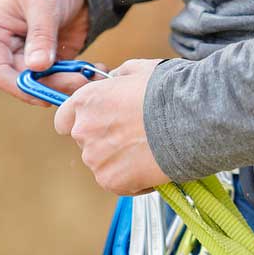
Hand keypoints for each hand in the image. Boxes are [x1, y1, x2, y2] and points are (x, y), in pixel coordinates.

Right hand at [0, 0, 89, 102]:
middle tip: (81, 80)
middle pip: (24, 82)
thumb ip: (41, 34)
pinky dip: (78, 78)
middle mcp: (4, 51)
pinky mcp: (49, 65)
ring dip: (69, 84)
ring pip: (44, 85)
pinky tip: (96, 69)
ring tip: (92, 74)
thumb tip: (37, 66)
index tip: (44, 96)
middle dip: (53, 85)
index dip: (19, 87)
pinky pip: (61, 80)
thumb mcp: (44, 4)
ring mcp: (27, 60)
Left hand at [54, 59, 168, 193]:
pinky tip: (154, 167)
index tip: (99, 124)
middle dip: (106, 141)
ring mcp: (95, 159)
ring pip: (102, 164)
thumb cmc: (168, 92)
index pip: (64, 119)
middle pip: (85, 142)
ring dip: (121, 161)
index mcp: (85, 101)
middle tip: (135, 137)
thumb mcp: (139, 70)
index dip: (83, 121)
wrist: (190, 120)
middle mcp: (83, 130)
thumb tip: (118, 80)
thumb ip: (119, 77)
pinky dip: (134, 181)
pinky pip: (119, 184)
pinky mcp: (111, 182)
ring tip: (150, 152)